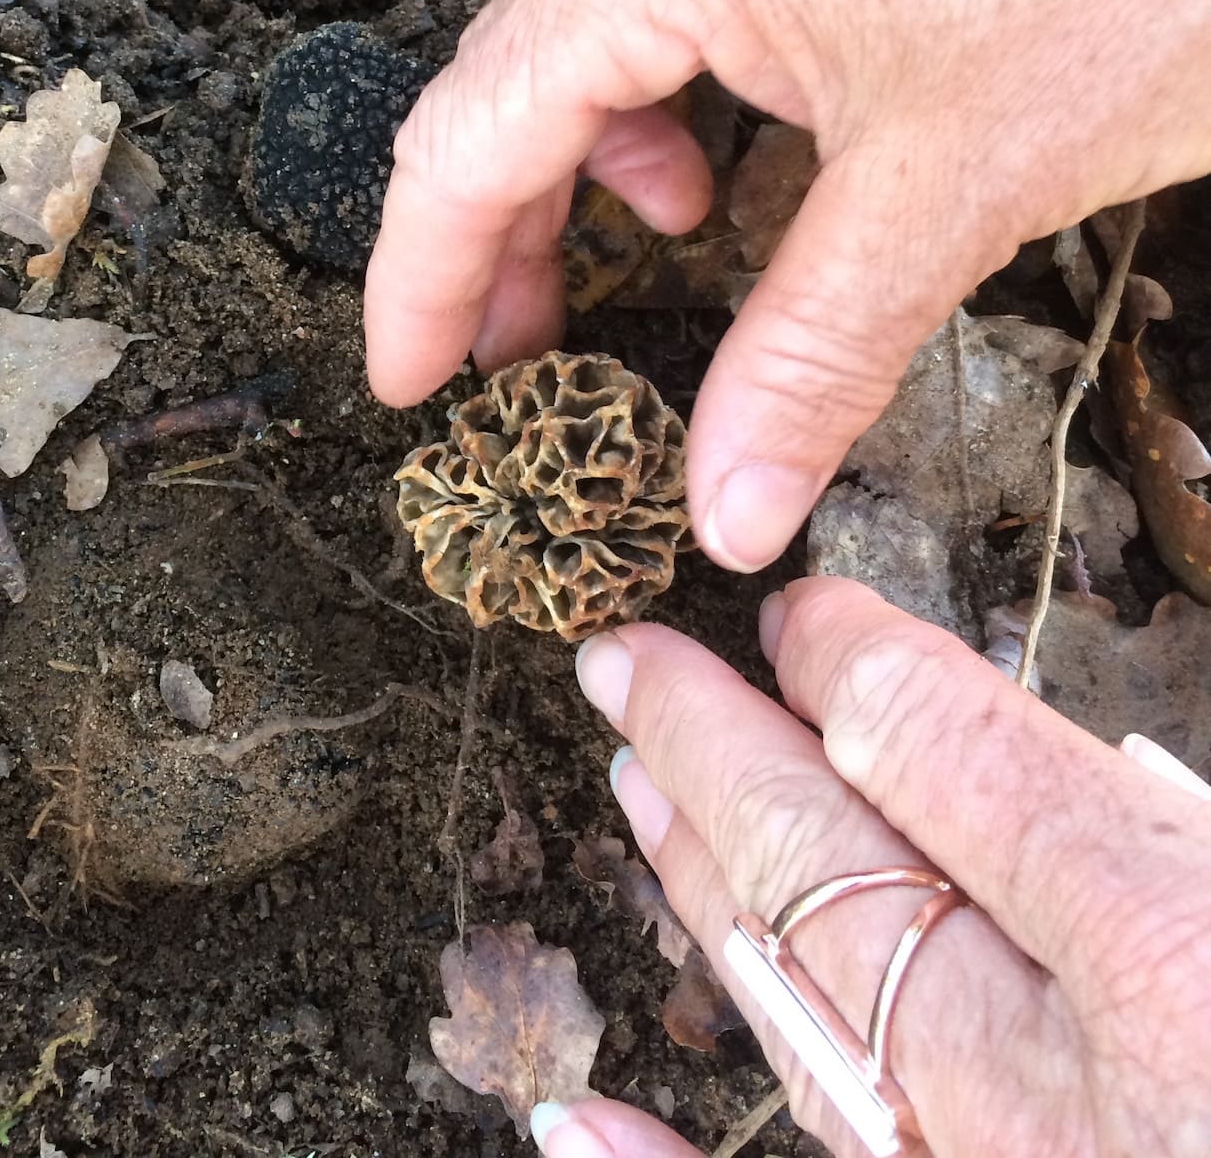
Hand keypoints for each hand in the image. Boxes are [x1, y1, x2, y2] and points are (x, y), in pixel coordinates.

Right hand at [364, 0, 1210, 567]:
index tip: (406, 381)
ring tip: (680, 221)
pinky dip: (667, 56)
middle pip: (513, 60)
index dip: (423, 276)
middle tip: (535, 347)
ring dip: (595, 132)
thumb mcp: (948, 197)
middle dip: (515, 219)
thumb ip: (803, 359)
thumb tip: (723, 509)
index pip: (472, 128)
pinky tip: (742, 123)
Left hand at [537, 576, 1210, 1157]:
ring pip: (800, 1015)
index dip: (857, 662)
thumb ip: (1168, 828)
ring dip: (699, 889)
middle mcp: (1065, 1093)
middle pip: (838, 866)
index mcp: (1186, 963)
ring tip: (629, 787)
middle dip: (719, 745)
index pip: (952, 756)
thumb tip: (1088, 775)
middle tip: (627, 664)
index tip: (805, 615)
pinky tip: (573, 1120)